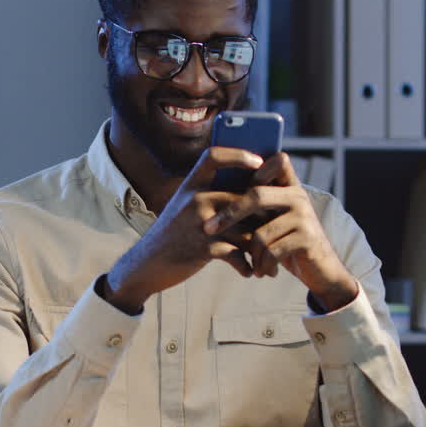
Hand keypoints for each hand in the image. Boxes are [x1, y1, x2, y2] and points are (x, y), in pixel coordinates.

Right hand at [102, 147, 263, 312]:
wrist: (146, 264)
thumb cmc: (172, 235)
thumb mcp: (183, 207)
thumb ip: (208, 196)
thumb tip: (248, 190)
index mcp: (190, 184)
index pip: (214, 156)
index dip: (239, 154)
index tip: (259, 162)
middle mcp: (194, 199)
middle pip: (243, 198)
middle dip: (265, 217)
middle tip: (279, 228)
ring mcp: (199, 222)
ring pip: (245, 229)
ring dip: (260, 249)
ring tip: (268, 263)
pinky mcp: (202, 247)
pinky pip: (236, 253)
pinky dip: (245, 266)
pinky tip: (248, 271)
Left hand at [202, 153, 359, 311]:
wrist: (322, 271)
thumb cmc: (289, 244)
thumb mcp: (275, 219)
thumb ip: (258, 203)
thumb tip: (217, 193)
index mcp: (290, 187)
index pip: (276, 161)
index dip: (254, 161)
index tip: (225, 179)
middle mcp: (299, 196)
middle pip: (256, 195)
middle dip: (229, 214)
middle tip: (208, 229)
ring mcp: (305, 216)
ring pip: (261, 232)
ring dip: (252, 254)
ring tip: (253, 264)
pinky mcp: (307, 238)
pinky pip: (271, 251)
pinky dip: (263, 265)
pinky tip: (262, 272)